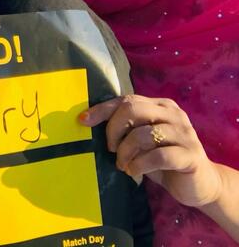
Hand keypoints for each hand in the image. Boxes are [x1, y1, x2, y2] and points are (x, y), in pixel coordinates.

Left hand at [79, 95, 223, 208]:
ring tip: (123, 164)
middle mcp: (174, 114)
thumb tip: (88, 122)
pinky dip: (139, 164)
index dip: (102, 110)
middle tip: (111, 148)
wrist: (199, 184)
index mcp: (160, 105)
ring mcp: (184, 134)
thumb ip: (126, 128)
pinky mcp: (190, 156)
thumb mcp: (142, 140)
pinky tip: (134, 171)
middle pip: (133, 109)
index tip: (83, 120)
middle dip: (114, 129)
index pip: (126, 100)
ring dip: (126, 152)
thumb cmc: (162, 159)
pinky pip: (158, 156)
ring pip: (143, 134)